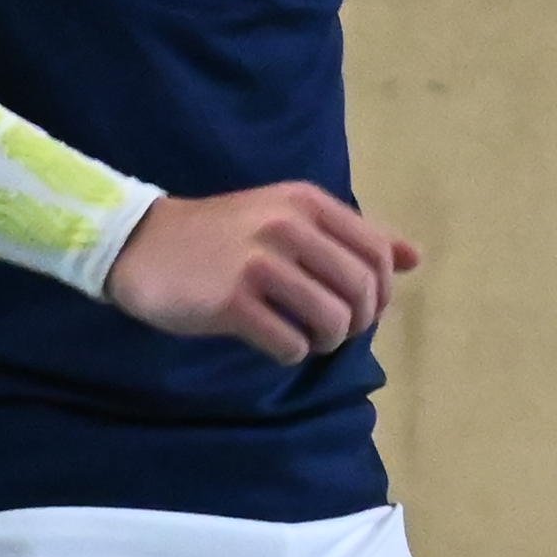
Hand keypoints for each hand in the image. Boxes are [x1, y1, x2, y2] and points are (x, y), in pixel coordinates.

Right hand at [105, 181, 420, 362]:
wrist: (140, 243)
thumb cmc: (223, 236)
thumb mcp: (288, 217)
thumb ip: (351, 235)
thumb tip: (415, 258)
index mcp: (307, 203)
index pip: (377, 253)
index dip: (382, 291)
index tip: (364, 308)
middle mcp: (288, 226)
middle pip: (362, 292)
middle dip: (359, 323)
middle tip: (334, 330)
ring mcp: (259, 263)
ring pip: (334, 321)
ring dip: (327, 342)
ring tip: (307, 337)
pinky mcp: (232, 301)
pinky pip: (291, 343)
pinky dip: (292, 353)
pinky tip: (275, 342)